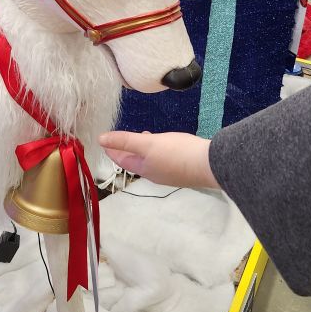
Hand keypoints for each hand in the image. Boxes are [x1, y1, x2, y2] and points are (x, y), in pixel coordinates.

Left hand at [98, 131, 217, 189]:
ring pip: (150, 161)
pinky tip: (165, 143)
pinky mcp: (182, 170)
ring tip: (142, 136)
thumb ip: (125, 140)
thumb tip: (100, 140)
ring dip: (142, 150)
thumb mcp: (147, 143)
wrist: (210, 164)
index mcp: (144, 169)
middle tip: (120, 140)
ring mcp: (170, 174)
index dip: (112, 150)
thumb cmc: (177, 152)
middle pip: (135, 162)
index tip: (104, 142)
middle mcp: (155, 174)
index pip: (122, 160)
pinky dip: (157, 151)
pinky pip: (164, 160)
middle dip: (126, 151)